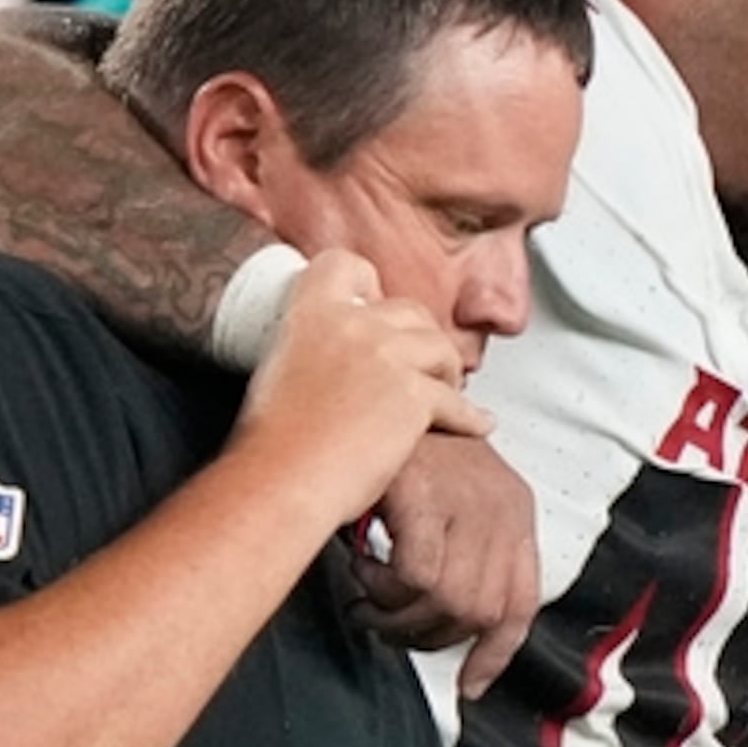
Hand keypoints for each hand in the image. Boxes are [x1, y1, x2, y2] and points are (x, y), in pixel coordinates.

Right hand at [238, 250, 492, 528]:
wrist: (282, 480)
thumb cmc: (271, 444)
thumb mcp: (274, 372)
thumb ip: (305, 354)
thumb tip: (321, 367)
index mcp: (311, 313)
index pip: (348, 266)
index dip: (367, 284)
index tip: (373, 305)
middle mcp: (353, 325)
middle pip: (408, 310)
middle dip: (418, 337)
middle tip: (415, 364)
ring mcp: (388, 357)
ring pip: (440, 347)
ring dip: (446, 370)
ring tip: (444, 391)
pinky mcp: (414, 396)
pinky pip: (457, 402)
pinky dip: (469, 417)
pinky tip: (476, 423)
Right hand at [352, 431, 541, 694]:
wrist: (368, 395)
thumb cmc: (400, 454)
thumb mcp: (449, 502)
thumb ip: (462, 556)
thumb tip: (449, 628)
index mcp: (515, 512)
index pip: (521, 603)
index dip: (495, 654)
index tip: (469, 686)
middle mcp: (504, 507)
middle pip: (482, 613)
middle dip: (428, 636)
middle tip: (386, 624)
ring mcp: (469, 500)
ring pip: (449, 602)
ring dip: (398, 616)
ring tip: (367, 598)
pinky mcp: (429, 496)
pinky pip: (415, 577)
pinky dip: (384, 589)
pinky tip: (362, 565)